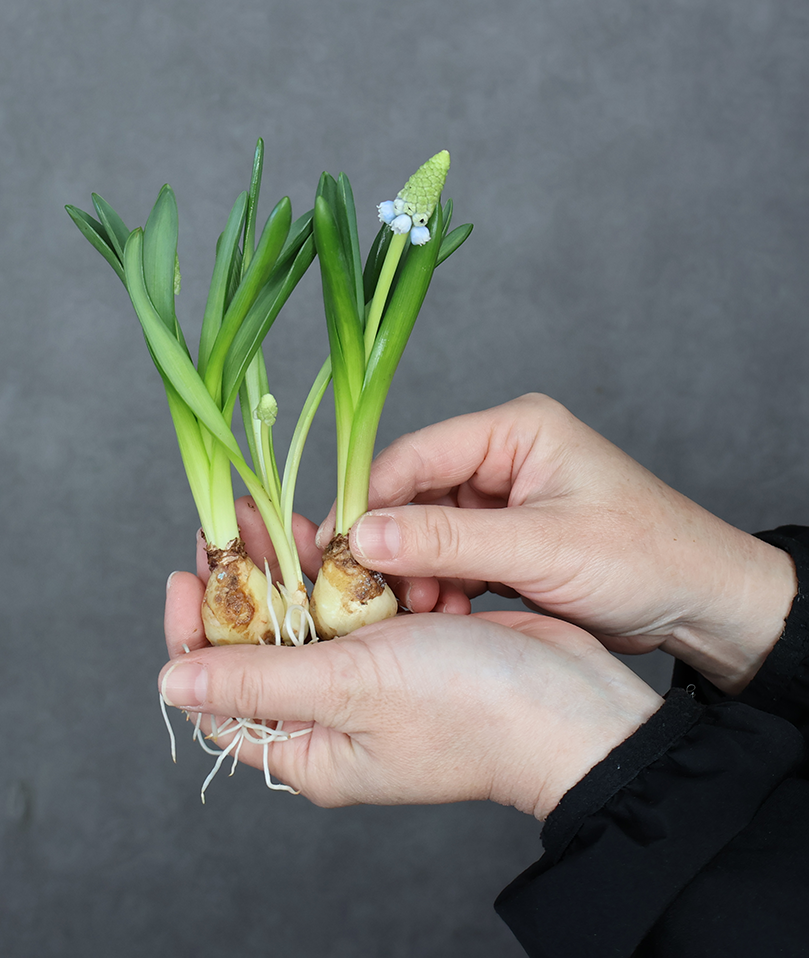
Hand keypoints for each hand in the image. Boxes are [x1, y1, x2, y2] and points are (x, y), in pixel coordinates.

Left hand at [161, 571, 662, 814]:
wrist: (572, 702)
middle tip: (227, 525)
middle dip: (240, 585)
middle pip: (260, 649)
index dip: (191, 636)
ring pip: (306, 618)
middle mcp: (331, 719)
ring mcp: (369, 681)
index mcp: (308, 749)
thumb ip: (258, 684)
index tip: (185, 575)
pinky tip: (329, 533)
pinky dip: (339, 570)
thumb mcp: (350, 690)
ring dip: (287, 568)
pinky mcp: (403, 646)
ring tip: (269, 514)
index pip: (219, 698)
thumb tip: (169, 686)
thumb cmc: (467, 708)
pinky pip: (352, 604)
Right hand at [318, 393, 795, 693]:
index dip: (371, 499)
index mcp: (515, 430)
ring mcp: (504, 498)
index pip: (416, 454)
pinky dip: (442, 584)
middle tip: (379, 592)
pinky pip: (451, 555)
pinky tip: (448, 612)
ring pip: (427, 530)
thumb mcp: (542, 549)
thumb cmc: (646, 558)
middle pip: (415, 493)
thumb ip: (449, 542)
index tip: (339, 546)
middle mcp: (503, 455)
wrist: (704, 604)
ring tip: (426, 609)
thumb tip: (364, 536)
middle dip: (396, 545)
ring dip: (418, 571)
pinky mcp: (506, 536)